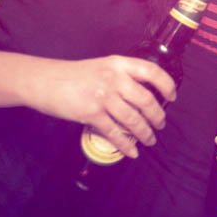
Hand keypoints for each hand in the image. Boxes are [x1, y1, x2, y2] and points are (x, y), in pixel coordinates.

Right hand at [25, 55, 175, 157]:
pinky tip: (132, 152)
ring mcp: (103, 96)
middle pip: (146, 100)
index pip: (152, 72)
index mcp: (118, 63)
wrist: (44, 81)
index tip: (172, 96)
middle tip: (161, 124)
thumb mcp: (102, 66)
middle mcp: (114, 78)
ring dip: (145, 133)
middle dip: (157, 116)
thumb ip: (122, 75)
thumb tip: (144, 93)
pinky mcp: (91, 114)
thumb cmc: (73, 75)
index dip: (166, 85)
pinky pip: (115, 133)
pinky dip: (126, 145)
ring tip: (150, 139)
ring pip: (133, 119)